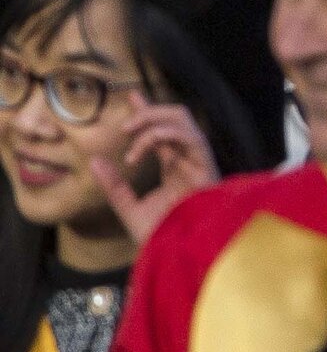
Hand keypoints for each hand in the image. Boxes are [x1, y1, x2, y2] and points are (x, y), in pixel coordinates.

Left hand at [100, 100, 218, 242]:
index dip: (149, 112)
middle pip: (178, 119)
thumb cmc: (160, 237)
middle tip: (124, 124)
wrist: (177, 255)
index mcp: (175, 168)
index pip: (163, 132)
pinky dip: (161, 136)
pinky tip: (138, 150)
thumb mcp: (129, 208)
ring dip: (153, 120)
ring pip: (183, 121)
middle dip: (150, 112)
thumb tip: (95, 162)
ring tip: (128, 132)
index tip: (131, 96)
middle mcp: (188, 161)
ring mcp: (198, 162)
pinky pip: (189, 137)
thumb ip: (114, 186)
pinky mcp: (205, 167)